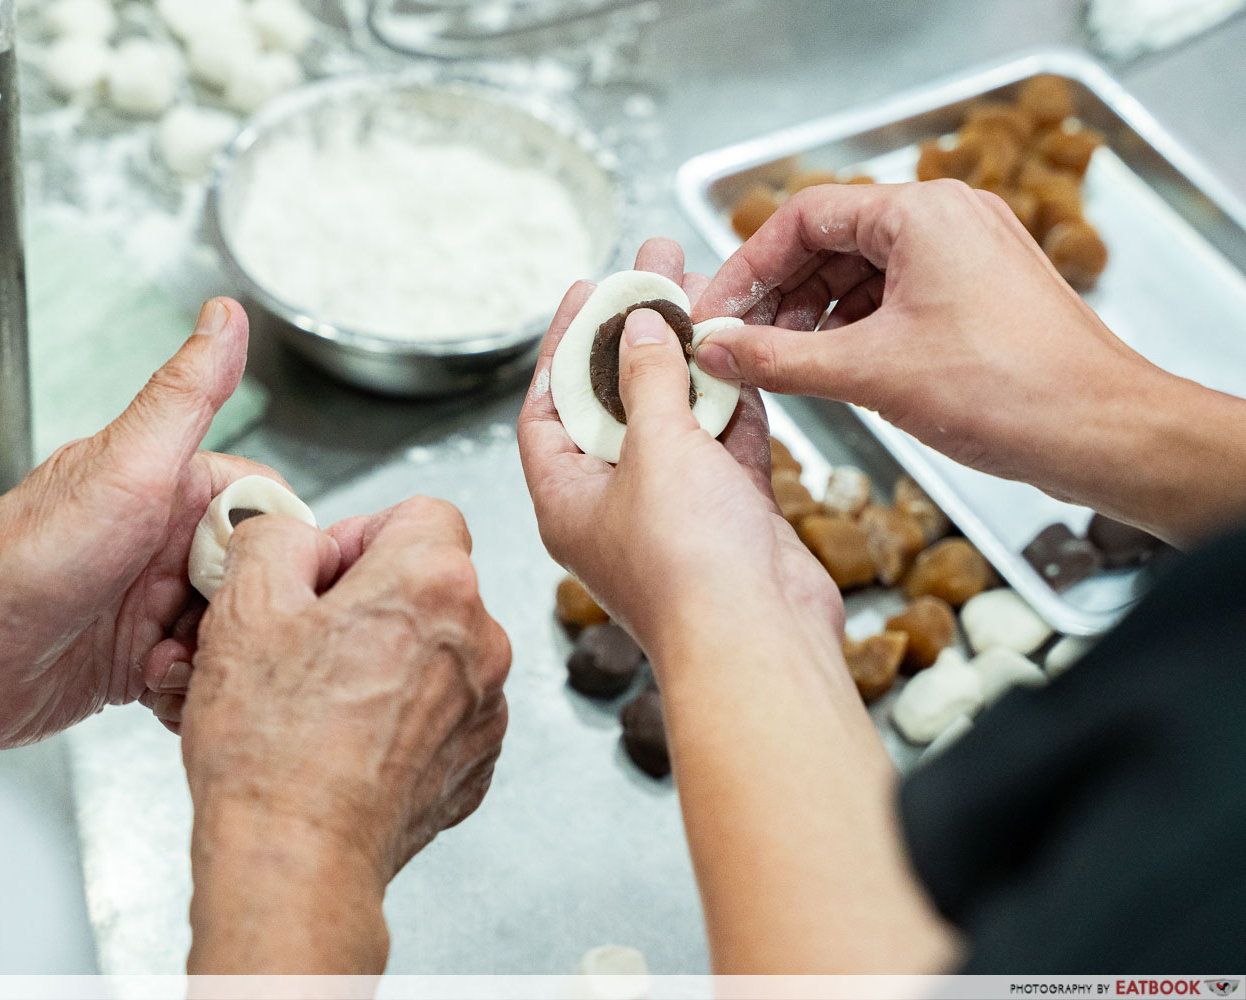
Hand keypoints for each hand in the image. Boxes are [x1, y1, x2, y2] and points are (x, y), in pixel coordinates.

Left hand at [0, 298, 288, 747]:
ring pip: (226, 632)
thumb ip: (185, 394)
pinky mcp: (132, 660)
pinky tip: (151, 691)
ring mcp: (147, 602)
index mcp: (172, 486)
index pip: (266, 507)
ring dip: (210, 658)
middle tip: (204, 631)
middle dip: (240, 615)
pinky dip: (184, 692)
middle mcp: (162, 541)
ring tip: (167, 663)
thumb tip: (225, 316)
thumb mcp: (127, 467)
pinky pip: (192, 676)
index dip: (276, 546)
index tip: (262, 575)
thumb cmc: (24, 561)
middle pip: (254, 578)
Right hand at [181, 497, 509, 972]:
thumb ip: (275, 538)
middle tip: (302, 639)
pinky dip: (400, 714)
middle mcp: (480, 639)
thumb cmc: (271, 746)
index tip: (320, 575)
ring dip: (383, 656)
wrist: (296, 860)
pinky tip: (344, 740)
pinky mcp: (476, 761)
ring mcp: (486, 706)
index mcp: (434, 582)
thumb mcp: (244, 605)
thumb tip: (294, 537)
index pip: (418, 512)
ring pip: (434, 647)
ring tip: (317, 697)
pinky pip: (441, 709)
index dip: (358, 534)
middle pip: (427, 581)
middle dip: (366, 598)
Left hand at [518, 239, 842, 663]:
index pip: (549, 405)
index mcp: (566, 499)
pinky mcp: (728, 515)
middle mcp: (613, 505)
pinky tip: (739, 349)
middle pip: (615, 401)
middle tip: (657, 271)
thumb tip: (637, 328)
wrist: (761, 641)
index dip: (566, 343)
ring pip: (675, 416)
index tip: (588, 288)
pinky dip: (731, 399)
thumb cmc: (689, 567)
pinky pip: (723, 442)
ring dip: (689, 357)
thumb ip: (646, 380)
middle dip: (636, 335)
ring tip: (705, 290)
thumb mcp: (655, 451)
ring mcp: (673, 511)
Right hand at [690, 180, 1245, 543]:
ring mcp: (967, 255)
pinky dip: (853, 325)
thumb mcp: (868, 372)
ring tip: (777, 359)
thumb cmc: (1011, 390)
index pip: (805, 216)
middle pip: (831, 239)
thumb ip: (779, 358)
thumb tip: (719, 352)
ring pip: (862, 270)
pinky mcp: (979, 294)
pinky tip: (828, 364)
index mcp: (922, 214)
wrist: (1102, 432)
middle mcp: (948, 220)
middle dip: (779, 293)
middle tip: (738, 339)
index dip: (749, 265)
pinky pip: (896, 295)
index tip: (717, 310)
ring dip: (813, 313)